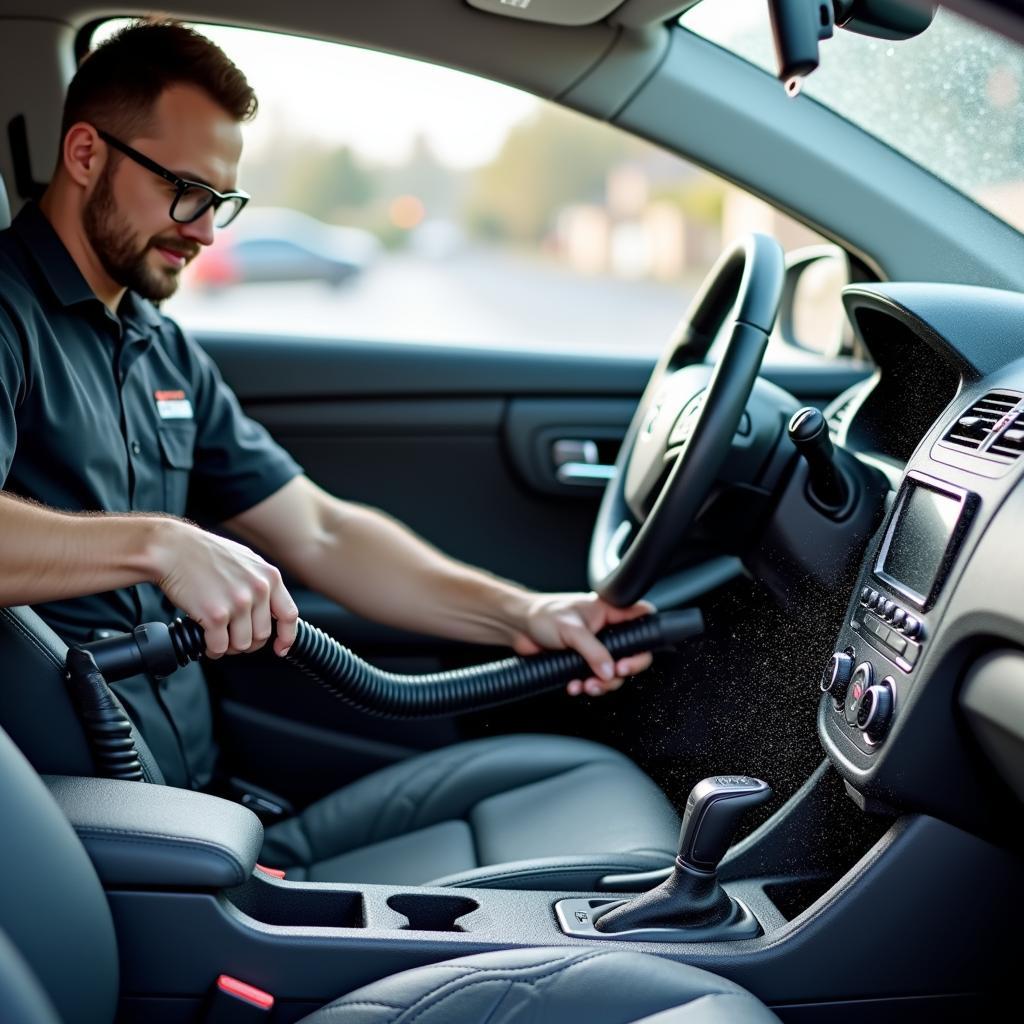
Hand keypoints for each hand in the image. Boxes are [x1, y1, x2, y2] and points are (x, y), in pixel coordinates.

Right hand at [147, 519, 298, 658]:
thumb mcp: (246, 561)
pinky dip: (212, 649)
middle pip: (262, 635)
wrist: (172, 548)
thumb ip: (261, 582)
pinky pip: (220, 647)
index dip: (286, 637)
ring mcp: (238, 603)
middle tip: (231, 636)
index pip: (289, 615)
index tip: (280, 648)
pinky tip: (206, 640)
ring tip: (217, 636)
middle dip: (247, 642)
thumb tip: (271, 608)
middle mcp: (258, 590)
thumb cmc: (204, 553)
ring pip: (242, 644)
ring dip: (229, 646)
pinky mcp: (216, 615)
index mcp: (269, 576)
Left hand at [510, 592, 655, 696]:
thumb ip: (593, 650)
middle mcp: (608, 630)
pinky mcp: (583, 663)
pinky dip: (587, 686)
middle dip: (624, 670)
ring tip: (586, 685)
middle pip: (633, 653)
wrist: (518, 627)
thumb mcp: (572, 630)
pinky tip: (574, 686)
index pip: (643, 618)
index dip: (648, 636)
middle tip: (613, 675)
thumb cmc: (542, 615)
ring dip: (602, 684)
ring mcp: (596, 648)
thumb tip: (609, 671)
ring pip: (614, 672)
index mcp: (610, 611)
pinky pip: (595, 680)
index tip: (633, 656)